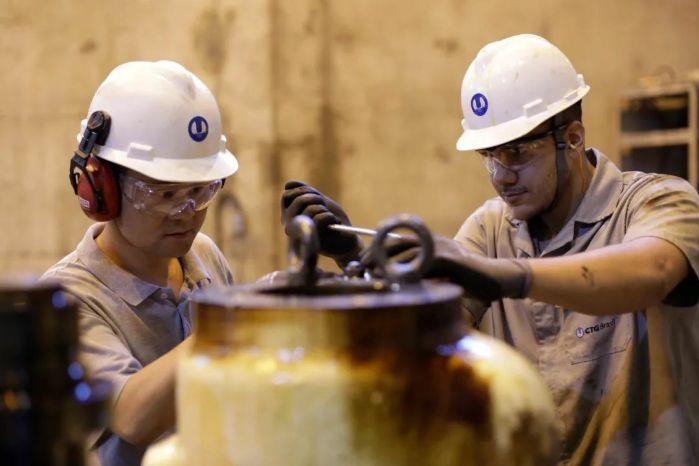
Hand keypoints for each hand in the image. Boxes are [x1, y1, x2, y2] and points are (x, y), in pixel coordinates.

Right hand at [280, 181, 361, 264]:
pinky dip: (331, 217)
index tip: (315, 195)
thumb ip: (305, 192)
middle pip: (298, 199)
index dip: (302, 190)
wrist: (347, 240)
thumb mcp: (319, 202)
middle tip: (324, 205)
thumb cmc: (332, 221)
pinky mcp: (312, 240)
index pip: (287, 195)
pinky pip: (319, 219)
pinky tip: (335, 223)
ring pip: (310, 209)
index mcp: (288, 216)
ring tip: (331, 217)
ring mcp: (299, 234)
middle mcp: (289, 226)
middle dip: (315, 197)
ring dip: (325, 209)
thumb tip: (288, 184)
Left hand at [362, 234, 530, 303]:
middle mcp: (434, 240)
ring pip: (407, 252)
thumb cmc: (466, 280)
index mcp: (430, 242)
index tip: (364, 260)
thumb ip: (420, 272)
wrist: (494, 280)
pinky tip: (396, 281)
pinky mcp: (448, 259)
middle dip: (377, 254)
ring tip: (373, 275)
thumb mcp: (439, 274)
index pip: (399, 240)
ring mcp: (441, 247)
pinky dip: (407, 271)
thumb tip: (396, 279)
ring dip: (387, 264)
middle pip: (398, 242)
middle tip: (362, 267)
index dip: (379, 248)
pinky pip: (422, 262)